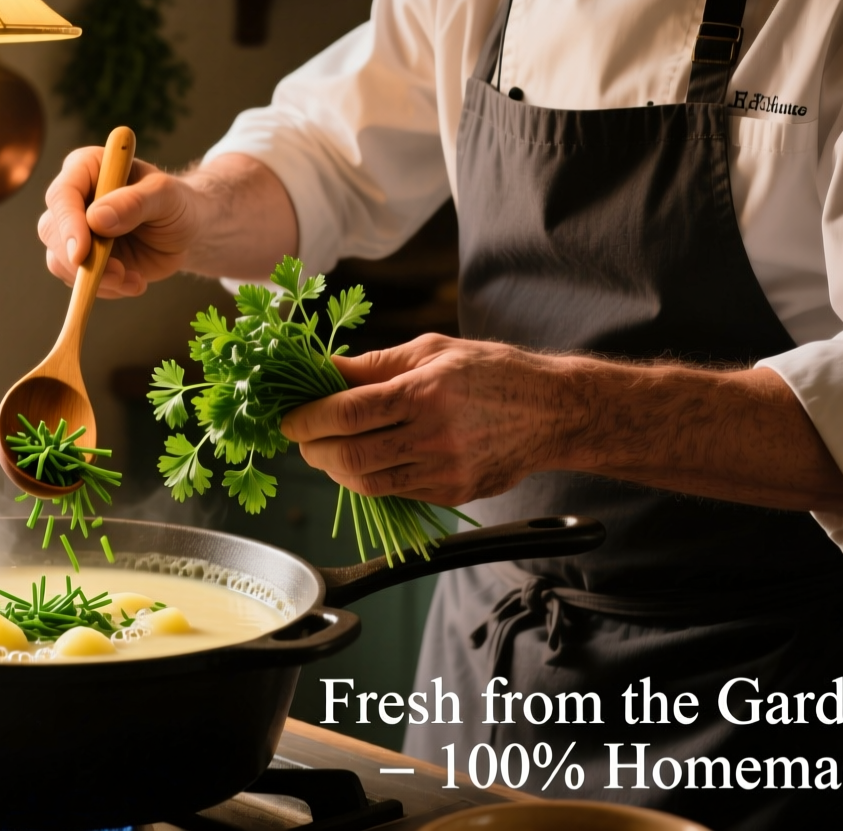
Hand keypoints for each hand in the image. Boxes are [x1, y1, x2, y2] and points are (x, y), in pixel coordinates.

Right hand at [37, 146, 202, 298]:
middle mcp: (73, 197)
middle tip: (117, 274)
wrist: (184, 232)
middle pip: (52, 230)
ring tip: (133, 279)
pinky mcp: (81, 258)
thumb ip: (135, 202)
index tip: (82, 253)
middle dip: (81, 260)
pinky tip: (134, 281)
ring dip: (94, 279)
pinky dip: (104, 288)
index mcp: (87, 168)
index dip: (68, 224)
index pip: (62, 194)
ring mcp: (73, 230)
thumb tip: (96, 218)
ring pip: (59, 259)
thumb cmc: (175, 203)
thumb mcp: (165, 196)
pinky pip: (75, 280)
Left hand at [279, 335, 567, 505]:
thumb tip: (322, 371)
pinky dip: (368, 479)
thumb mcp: (431, 350)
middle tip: (303, 439)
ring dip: (335, 470)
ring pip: (367, 483)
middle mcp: (433, 436)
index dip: (308, 420)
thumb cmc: (490, 371)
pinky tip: (364, 460)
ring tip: (328, 450)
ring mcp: (444, 470)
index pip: (347, 413)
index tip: (289, 419)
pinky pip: (394, 493)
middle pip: (349, 457)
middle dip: (314, 450)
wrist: (552, 411)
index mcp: (424, 393)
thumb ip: (373, 365)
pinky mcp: (452, 492)